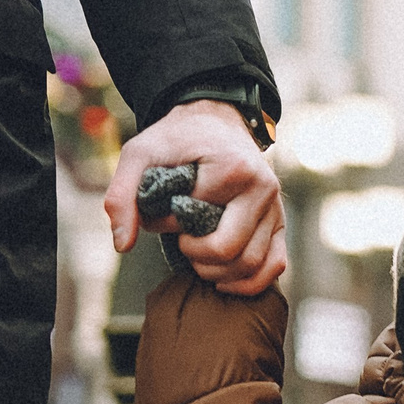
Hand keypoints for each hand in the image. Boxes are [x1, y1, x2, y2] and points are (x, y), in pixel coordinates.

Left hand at [105, 100, 286, 295]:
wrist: (216, 121)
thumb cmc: (177, 139)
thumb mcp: (140, 154)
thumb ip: (123, 196)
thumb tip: (123, 245)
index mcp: (234, 170)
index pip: (195, 220)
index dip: (169, 224)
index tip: (162, 210)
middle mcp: (263, 189)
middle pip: (228, 250)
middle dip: (195, 256)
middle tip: (180, 242)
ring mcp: (276, 208)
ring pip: (251, 264)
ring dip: (217, 273)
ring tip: (198, 258)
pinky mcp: (280, 223)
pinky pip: (275, 265)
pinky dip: (250, 282)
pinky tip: (223, 280)